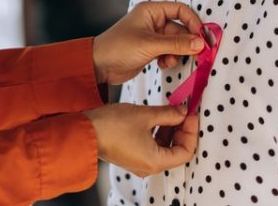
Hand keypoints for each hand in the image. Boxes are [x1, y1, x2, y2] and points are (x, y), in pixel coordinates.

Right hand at [84, 103, 198, 176]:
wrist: (86, 130)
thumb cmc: (112, 126)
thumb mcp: (145, 115)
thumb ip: (168, 114)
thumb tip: (183, 112)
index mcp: (155, 161)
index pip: (186, 151)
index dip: (191, 132)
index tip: (191, 115)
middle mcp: (149, 167)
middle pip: (176, 151)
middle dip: (181, 130)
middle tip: (183, 112)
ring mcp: (140, 162)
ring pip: (164, 148)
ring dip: (169, 130)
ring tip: (170, 111)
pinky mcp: (132, 155)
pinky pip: (152, 147)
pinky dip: (158, 133)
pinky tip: (156, 117)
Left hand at [93, 1, 203, 84]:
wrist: (98, 66)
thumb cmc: (119, 48)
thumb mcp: (150, 44)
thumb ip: (177, 44)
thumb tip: (201, 44)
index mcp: (151, 11)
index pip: (180, 10)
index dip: (194, 23)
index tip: (203, 38)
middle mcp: (153, 21)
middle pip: (180, 29)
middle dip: (187, 43)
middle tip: (196, 56)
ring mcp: (152, 36)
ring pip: (176, 42)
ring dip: (177, 53)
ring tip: (170, 61)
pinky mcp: (150, 50)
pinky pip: (169, 52)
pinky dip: (170, 58)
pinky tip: (163, 65)